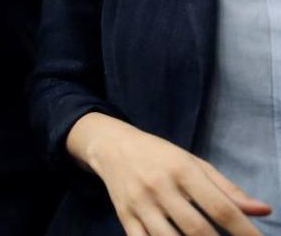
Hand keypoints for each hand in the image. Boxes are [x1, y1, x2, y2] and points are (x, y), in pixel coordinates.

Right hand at [67, 113, 271, 235]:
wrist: (111, 146)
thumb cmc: (160, 155)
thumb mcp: (194, 163)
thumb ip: (227, 189)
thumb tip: (262, 210)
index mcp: (182, 170)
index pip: (220, 207)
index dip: (244, 230)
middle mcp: (160, 186)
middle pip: (197, 228)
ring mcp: (139, 203)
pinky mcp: (124, 216)